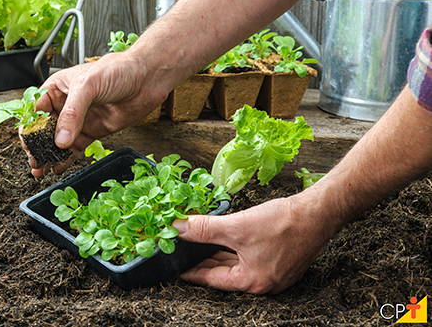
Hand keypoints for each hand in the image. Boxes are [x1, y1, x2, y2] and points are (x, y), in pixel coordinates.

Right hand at [30, 52, 170, 176]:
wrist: (147, 78)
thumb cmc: (118, 70)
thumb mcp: (88, 86)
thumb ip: (72, 113)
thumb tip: (60, 139)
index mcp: (58, 88)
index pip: (36, 110)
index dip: (29, 127)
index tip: (28, 143)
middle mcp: (66, 105)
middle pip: (44, 129)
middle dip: (37, 146)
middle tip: (34, 161)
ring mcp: (79, 120)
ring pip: (58, 142)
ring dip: (48, 156)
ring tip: (41, 169)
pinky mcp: (92, 132)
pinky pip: (74, 149)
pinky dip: (65, 159)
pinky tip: (58, 168)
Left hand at [172, 193, 333, 293]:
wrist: (318, 213)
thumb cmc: (283, 224)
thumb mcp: (236, 227)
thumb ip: (204, 229)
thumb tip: (179, 228)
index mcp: (252, 281)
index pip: (212, 279)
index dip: (192, 271)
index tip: (177, 268)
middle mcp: (264, 282)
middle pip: (225, 273)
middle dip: (205, 262)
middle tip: (186, 254)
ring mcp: (275, 273)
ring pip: (239, 264)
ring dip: (221, 254)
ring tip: (202, 246)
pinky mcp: (282, 260)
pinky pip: (251, 258)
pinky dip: (237, 250)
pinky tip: (228, 239)